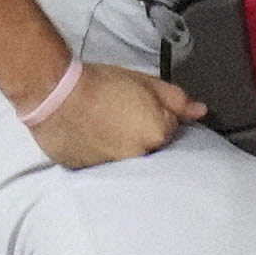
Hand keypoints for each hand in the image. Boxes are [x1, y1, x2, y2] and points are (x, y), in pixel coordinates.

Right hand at [33, 65, 206, 170]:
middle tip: (118, 116)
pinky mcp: (89, 172)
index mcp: (157, 133)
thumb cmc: (98, 84)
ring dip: (119, 146)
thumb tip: (200, 111)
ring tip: (101, 126)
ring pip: (126, 158)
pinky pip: (102, 166)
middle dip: (139, 133)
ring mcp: (113, 168)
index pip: (170, 129)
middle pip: (149, 146)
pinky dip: (99, 154)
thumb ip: (177, 99)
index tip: (138, 107)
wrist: (55, 93)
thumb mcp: (145, 82)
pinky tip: (89, 137)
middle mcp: (139, 156)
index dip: (155, 114)